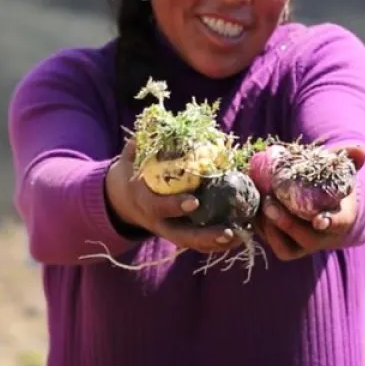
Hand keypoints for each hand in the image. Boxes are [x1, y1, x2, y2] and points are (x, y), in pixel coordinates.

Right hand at [105, 140, 240, 253]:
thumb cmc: (132, 172)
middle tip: (228, 231)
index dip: (174, 205)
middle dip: (205, 236)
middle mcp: (157, 222)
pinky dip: (218, 243)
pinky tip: (241, 237)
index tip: (194, 201)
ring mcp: (169, 231)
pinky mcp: (179, 235)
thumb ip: (142, 142)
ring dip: (217, 243)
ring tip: (242, 236)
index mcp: (144, 201)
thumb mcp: (131, 156)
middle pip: (181, 236)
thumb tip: (159, 122)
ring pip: (193, 243)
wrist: (122, 199)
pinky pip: (199, 243)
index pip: (158, 207)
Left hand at [255, 144, 364, 260]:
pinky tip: (252, 209)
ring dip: (269, 227)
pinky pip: (272, 243)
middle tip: (270, 202)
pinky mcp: (286, 248)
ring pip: (285, 246)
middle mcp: (323, 238)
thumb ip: (349, 159)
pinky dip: (261, 229)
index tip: (319, 220)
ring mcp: (304, 246)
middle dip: (286, 222)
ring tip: (257, 205)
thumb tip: (361, 149)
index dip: (329, 222)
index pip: (338, 223)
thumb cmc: (332, 188)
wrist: (324, 209)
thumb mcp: (341, 172)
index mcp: (341, 219)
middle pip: (305, 238)